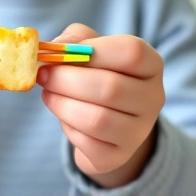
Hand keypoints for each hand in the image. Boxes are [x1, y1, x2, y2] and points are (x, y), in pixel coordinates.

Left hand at [37, 24, 164, 187]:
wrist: (106, 121)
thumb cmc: (96, 76)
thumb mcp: (91, 50)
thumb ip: (75, 39)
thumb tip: (55, 47)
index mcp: (150, 65)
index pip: (132, 52)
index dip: (92, 50)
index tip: (59, 53)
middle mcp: (152, 99)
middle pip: (111, 88)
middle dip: (66, 79)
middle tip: (42, 75)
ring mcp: (139, 131)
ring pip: (97, 119)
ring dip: (62, 104)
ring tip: (48, 94)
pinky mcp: (118, 156)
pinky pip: (87, 143)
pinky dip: (67, 127)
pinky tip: (64, 117)